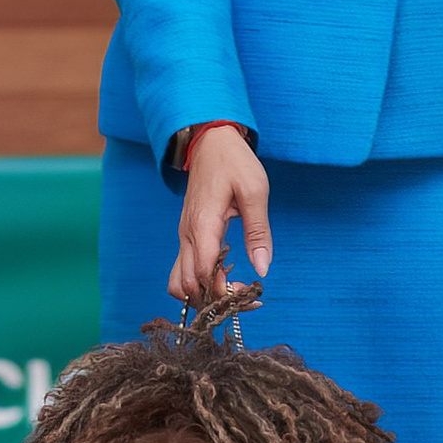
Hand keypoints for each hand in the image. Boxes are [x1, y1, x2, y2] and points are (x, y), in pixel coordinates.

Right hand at [168, 124, 270, 304]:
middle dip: (214, 299)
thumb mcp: (255, 192)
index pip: (203, 274)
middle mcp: (187, 235)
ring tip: (231, 293)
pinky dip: (198, 282)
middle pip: (188, 285)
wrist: (210, 142)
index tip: (250, 294)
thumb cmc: (234, 162)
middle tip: (245, 298)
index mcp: (203, 225)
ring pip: (179, 282)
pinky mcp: (187, 235)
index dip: (224, 292)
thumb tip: (263, 268)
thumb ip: (258, 232)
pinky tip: (223, 277)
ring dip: (202, 295)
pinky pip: (183, 269)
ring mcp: (184, 236)